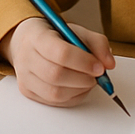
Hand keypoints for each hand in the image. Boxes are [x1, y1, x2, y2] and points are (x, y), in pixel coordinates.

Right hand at [0, 17, 115, 106]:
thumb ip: (97, 43)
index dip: (84, 62)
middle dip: (83, 78)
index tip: (99, 67)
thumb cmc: (53, 36)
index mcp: (37, 37)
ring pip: (55, 93)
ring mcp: (24, 77)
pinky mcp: (27, 91)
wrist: (26, 41)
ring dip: (79, 90)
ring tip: (87, 80)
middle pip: (56, 75)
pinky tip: (78, 87)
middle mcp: (26, 57)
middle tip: (96, 75)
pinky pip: (54, 102)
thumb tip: (109, 64)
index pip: (61, 53)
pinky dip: (73, 97)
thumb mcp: (75, 31)